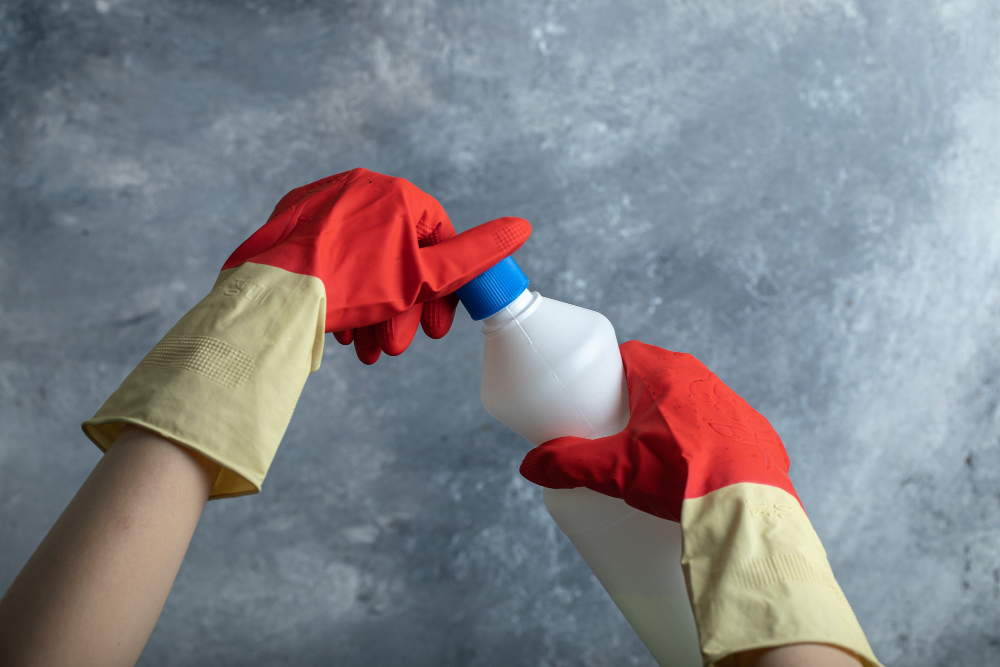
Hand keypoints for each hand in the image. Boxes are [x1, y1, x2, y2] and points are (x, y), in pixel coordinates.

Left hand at [222, 167, 531, 363]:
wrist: (275, 296)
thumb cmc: (351, 286)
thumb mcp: (425, 278)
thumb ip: (475, 254)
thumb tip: (521, 227)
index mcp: (399, 195)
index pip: (440, 243)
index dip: (442, 292)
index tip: (434, 329)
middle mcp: (363, 187)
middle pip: (399, 257)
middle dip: (402, 310)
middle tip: (396, 346)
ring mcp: (324, 200)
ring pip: (364, 261)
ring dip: (373, 310)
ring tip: (366, 347)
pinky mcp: (293, 218)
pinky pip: (332, 254)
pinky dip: (342, 289)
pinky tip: (340, 326)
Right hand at [519, 340, 799, 521]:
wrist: (745, 509)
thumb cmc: (680, 477)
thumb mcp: (614, 470)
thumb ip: (568, 463)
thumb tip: (532, 465)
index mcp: (666, 374)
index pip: (628, 356)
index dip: (607, 375)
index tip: (594, 398)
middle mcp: (703, 380)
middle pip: (658, 380)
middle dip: (636, 401)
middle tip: (616, 432)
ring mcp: (734, 406)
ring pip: (691, 404)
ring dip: (671, 421)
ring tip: (652, 455)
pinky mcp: (757, 435)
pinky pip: (721, 430)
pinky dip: (704, 444)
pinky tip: (692, 471)